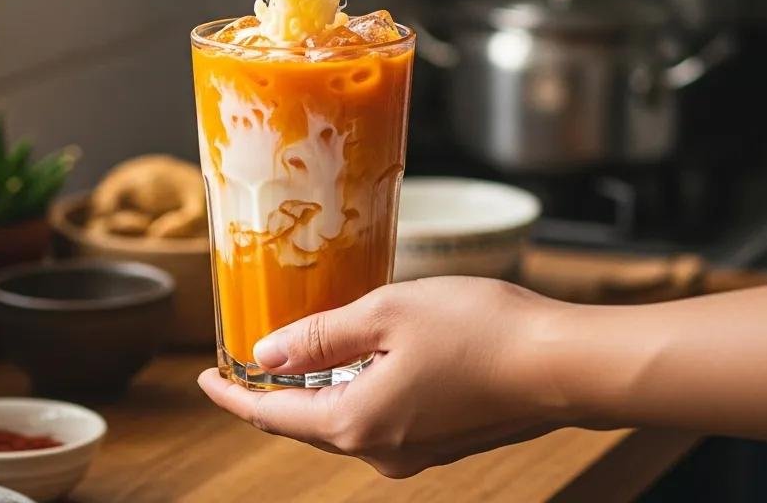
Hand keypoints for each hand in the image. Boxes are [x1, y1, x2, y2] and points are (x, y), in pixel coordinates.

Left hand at [197, 277, 573, 478]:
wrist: (560, 363)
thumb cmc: (478, 330)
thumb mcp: (386, 314)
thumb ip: (321, 336)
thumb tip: (267, 356)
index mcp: (357, 423)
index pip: (273, 417)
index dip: (233, 396)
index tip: (205, 378)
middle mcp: (380, 451)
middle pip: (306, 422)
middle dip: (273, 393)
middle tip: (248, 357)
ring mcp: (413, 451)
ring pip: (343, 418)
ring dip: (317, 388)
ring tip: (301, 350)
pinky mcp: (440, 440)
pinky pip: (378, 417)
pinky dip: (354, 389)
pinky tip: (361, 357)